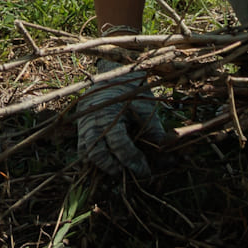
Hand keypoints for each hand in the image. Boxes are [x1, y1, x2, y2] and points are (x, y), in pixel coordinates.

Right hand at [75, 60, 169, 176]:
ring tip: (117, 168)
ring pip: (86, 154)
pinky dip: (92, 160)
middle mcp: (92, 121)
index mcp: (109, 114)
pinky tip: (107, 163)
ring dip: (101, 166)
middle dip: (113, 167)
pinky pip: (81, 150)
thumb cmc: (132, 94)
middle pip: (98, 154)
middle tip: (127, 171)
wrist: (113, 77)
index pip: (120, 145)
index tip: (144, 171)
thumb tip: (168, 156)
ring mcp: (83, 126)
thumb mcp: (146, 110)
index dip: (133, 161)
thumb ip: (155, 132)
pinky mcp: (80, 129)